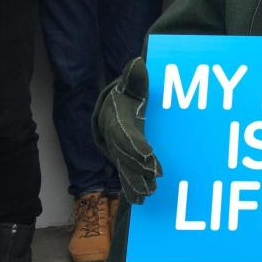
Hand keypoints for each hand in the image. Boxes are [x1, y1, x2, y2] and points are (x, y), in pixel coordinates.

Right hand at [95, 57, 161, 203]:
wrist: (110, 109)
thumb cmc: (125, 96)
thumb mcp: (131, 85)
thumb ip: (136, 77)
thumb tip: (138, 62)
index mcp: (118, 121)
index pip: (127, 136)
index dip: (137, 147)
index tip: (149, 156)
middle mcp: (114, 140)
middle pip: (125, 157)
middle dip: (137, 171)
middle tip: (152, 182)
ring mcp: (117, 152)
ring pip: (125, 169)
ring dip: (135, 183)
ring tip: (147, 195)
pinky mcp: (122, 159)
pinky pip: (126, 174)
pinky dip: (132, 186)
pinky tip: (141, 200)